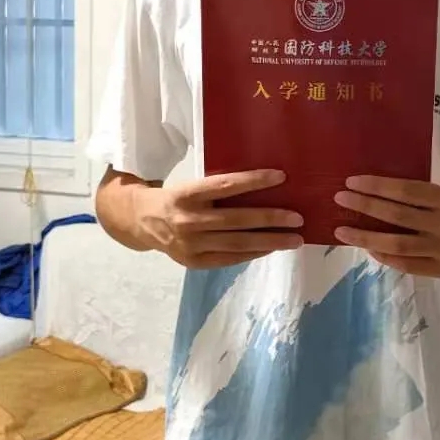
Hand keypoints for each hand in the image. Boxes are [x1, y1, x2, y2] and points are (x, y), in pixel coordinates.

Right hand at [138, 170, 303, 269]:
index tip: (281, 177)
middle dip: (270, 218)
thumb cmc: (177, 198)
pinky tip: (272, 248)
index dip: (253, 181)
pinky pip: (230, 258)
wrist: (141, 222)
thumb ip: (218, 189)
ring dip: (270, 241)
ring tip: (295, 239)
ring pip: (237, 243)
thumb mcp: (191, 186)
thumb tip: (264, 188)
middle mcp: (188, 220)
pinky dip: (253, 253)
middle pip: (236, 220)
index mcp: (186, 194)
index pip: (225, 186)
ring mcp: (191, 245)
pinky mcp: (194, 262)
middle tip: (298, 218)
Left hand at [333, 176, 439, 277]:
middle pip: (398, 216)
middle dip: (366, 206)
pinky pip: (407, 264)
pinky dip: (384, 256)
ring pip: (398, 245)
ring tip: (342, 231)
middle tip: (340, 199)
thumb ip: (413, 196)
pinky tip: (367, 248)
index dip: (378, 186)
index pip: (406, 191)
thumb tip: (367, 194)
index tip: (352, 181)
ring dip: (366, 237)